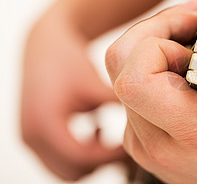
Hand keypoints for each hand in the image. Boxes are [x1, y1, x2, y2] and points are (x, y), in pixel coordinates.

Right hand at [21, 11, 124, 180]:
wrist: (43, 45)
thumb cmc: (68, 60)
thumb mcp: (94, 82)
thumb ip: (116, 101)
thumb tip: (147, 116)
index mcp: (46, 123)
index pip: (82, 158)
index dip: (110, 155)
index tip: (131, 142)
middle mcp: (33, 136)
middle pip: (73, 171)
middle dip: (101, 162)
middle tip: (127, 145)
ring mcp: (30, 138)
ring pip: (65, 169)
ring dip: (90, 160)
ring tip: (113, 137)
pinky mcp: (35, 135)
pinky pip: (60, 158)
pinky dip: (80, 152)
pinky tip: (99, 128)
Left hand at [106, 0, 196, 182]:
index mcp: (194, 131)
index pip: (133, 75)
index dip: (160, 36)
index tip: (196, 24)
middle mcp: (160, 145)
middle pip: (120, 67)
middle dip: (157, 31)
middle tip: (195, 21)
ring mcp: (148, 149)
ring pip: (124, 79)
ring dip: (159, 51)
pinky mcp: (145, 146)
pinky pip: (132, 98)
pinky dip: (158, 74)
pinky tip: (190, 72)